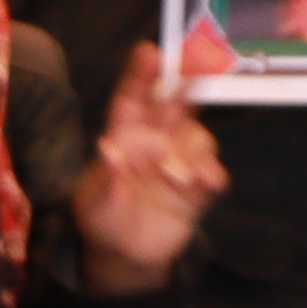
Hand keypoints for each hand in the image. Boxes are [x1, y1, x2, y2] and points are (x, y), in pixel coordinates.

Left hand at [72, 43, 225, 294]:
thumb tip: (109, 150)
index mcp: (125, 138)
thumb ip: (105, 180)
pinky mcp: (197, 190)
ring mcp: (179, 163)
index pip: (132, 100)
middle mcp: (155, 143)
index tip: (149, 51)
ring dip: (193, 148)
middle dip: (186, 82)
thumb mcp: (94, 204)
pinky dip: (212, 174)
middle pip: (174, 105)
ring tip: (177, 175)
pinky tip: (205, 182)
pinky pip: (212, 174)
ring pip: (197, 138)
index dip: (140, 75)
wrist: (125, 256)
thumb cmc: (103, 219)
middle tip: (198, 64)